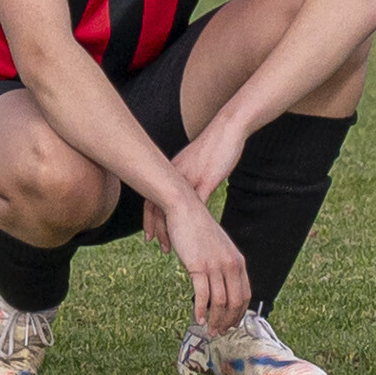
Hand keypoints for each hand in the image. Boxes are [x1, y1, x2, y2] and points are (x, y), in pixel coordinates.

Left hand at [147, 124, 245, 251]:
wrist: (227, 129)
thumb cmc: (213, 146)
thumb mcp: (195, 164)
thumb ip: (188, 180)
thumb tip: (187, 197)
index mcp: (171, 172)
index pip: (151, 198)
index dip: (148, 218)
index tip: (149, 235)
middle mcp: (175, 176)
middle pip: (155, 204)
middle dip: (154, 227)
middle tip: (154, 243)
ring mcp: (190, 179)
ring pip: (172, 208)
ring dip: (169, 229)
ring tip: (168, 246)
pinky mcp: (206, 181)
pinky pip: (195, 205)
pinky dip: (191, 222)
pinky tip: (194, 235)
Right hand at [161, 195, 250, 334]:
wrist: (185, 209)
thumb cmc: (198, 228)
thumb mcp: (218, 247)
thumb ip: (223, 264)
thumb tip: (220, 285)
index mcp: (238, 261)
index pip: (245, 294)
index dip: (239, 313)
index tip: (232, 323)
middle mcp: (230, 264)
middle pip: (235, 302)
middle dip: (228, 321)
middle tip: (220, 332)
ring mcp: (215, 266)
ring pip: (220, 302)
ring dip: (215, 320)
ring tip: (209, 329)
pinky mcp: (198, 266)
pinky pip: (202, 295)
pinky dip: (200, 310)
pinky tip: (197, 318)